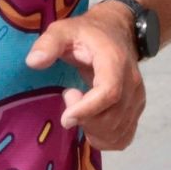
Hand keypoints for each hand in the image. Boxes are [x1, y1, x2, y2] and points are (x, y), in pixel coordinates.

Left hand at [24, 2, 145, 149]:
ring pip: (117, 132)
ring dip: (92, 131)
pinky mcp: (136, 110)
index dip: (87, 110)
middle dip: (84, 120)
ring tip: (78, 109)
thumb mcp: (64, 30)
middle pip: (112, 118)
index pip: (109, 93)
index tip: (65, 117)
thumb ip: (49, 43)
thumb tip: (33, 62)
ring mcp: (137, 99)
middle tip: (68, 97)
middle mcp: (132, 83)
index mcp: (115, 62)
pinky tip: (90, 126)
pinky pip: (123, 137)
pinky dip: (104, 140)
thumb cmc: (87, 33)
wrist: (117, 30)